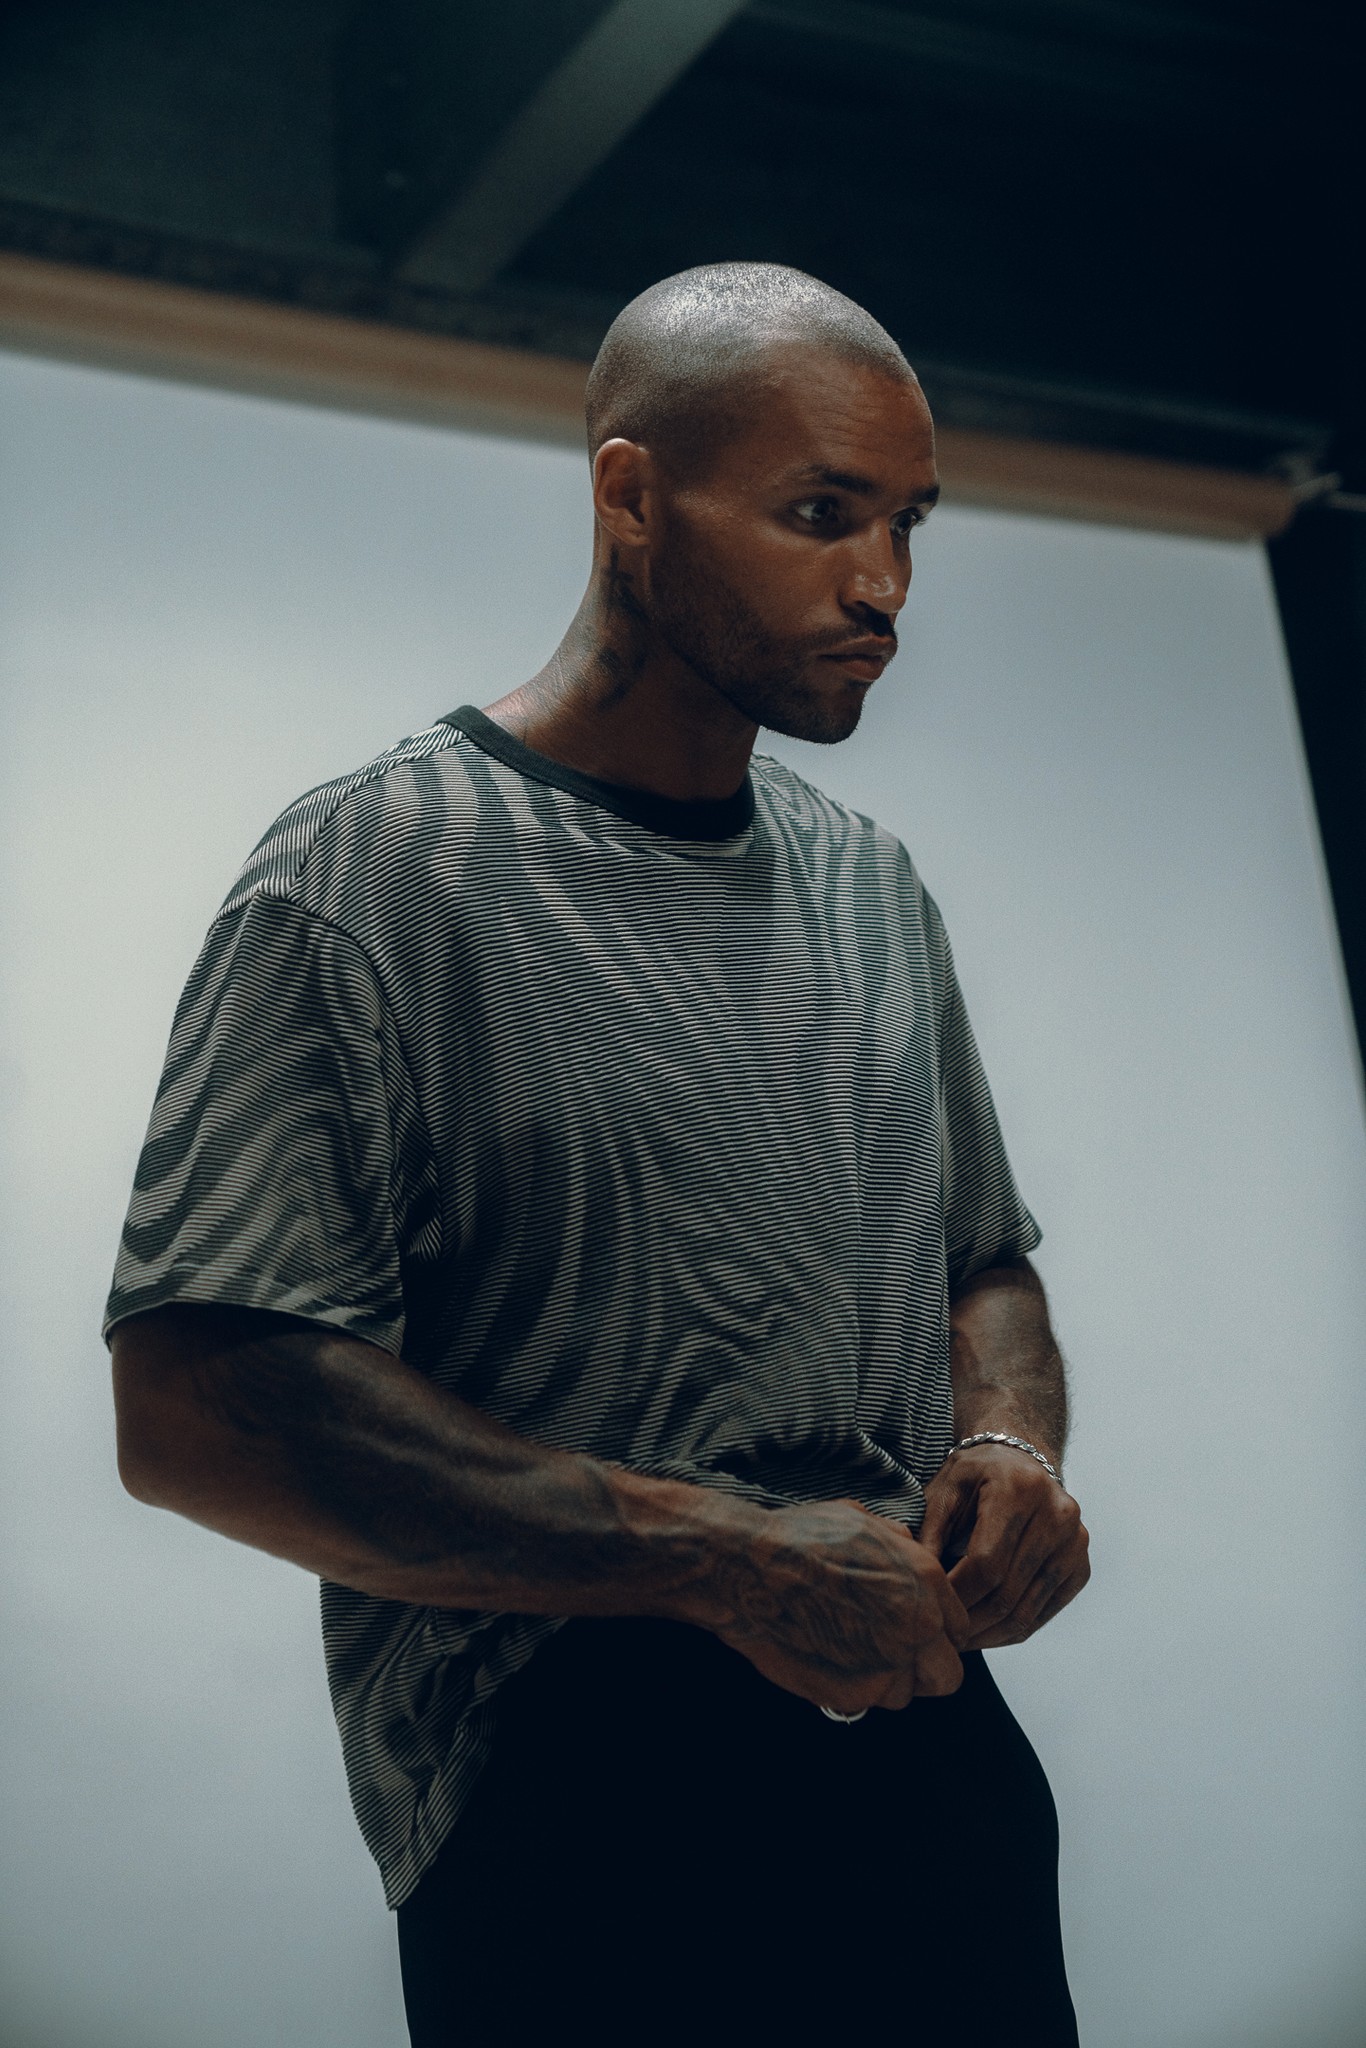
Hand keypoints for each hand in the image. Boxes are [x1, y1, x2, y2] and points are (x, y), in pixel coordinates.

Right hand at [697, 1498, 970, 1713]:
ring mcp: (890, 1663)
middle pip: (948, 1674)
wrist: (750, 1567)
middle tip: (893, 1658)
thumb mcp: (860, 1519)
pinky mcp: (856, 1692)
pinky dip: (852, 1690)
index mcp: (925, 1579)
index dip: (935, 1633)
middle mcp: (918, 1624)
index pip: (959, 1628)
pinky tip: (828, 1661)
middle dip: (924, 1669)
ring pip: (907, 1694)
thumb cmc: (798, 1538)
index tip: (915, 1635)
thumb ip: (898, 1542)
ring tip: (849, 1655)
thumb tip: (908, 1548)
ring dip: (885, 1681)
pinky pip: (868, 1703)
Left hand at [918, 1445, 1089, 1650]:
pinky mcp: (1081, 1563)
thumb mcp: (944, 1490)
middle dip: (971, 1621)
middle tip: (943, 1636)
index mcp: (1018, 1489)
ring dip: (991, 1633)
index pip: (986, 1562)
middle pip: (1008, 1591)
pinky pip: (1046, 1611)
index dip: (958, 1594)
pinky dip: (1015, 1629)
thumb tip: (917, 1588)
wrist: (1020, 1458)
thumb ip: (929, 1536)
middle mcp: (1056, 1513)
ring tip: (962, 1640)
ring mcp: (1075, 1541)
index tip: (933, 1610)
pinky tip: (988, 1632)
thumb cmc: (976, 1475)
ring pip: (1028, 1609)